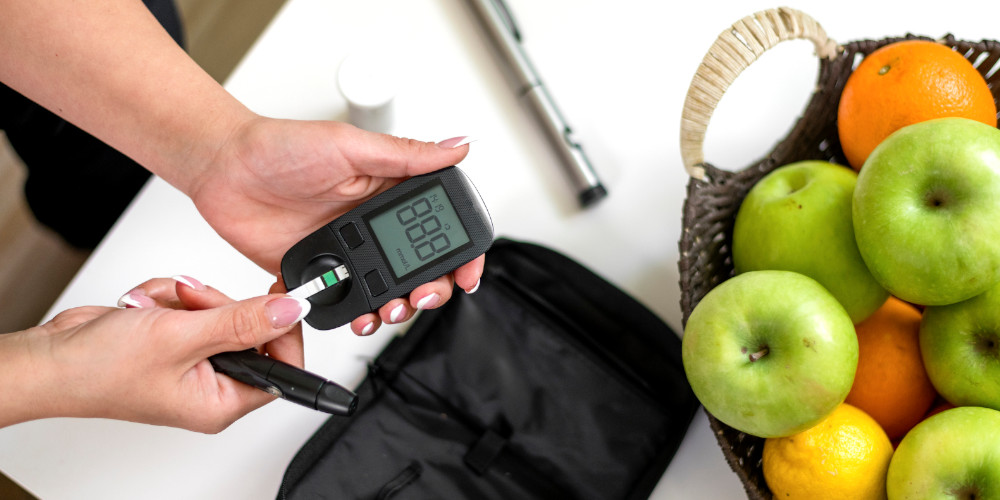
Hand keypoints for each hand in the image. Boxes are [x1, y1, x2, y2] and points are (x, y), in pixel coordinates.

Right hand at [0, 277, 308, 432]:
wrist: (51, 357)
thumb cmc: (101, 369)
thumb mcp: (182, 338)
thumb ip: (241, 322)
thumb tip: (291, 312)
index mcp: (222, 401)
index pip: (281, 366)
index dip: (283, 329)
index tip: (279, 297)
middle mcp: (212, 385)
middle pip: (250, 329)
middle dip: (217, 305)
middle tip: (190, 303)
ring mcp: (193, 360)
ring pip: (219, 310)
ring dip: (187, 299)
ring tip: (155, 309)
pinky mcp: (176, 339)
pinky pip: (193, 305)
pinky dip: (168, 298)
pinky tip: (143, 307)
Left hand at [189, 117, 484, 334]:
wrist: (221, 168)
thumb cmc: (279, 146)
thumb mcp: (349, 145)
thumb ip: (405, 155)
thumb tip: (458, 146)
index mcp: (390, 191)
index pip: (440, 227)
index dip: (462, 253)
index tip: (466, 274)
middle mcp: (373, 224)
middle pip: (421, 268)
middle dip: (430, 290)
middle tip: (419, 296)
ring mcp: (348, 251)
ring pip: (387, 291)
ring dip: (394, 308)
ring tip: (384, 311)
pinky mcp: (320, 272)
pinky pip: (344, 303)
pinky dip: (353, 315)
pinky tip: (352, 314)